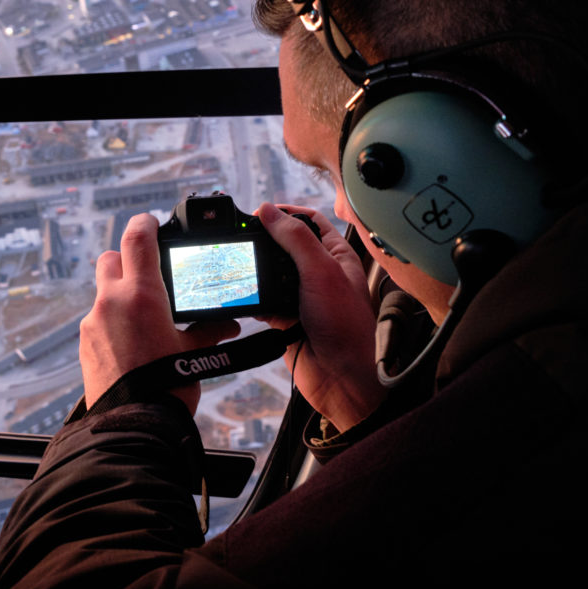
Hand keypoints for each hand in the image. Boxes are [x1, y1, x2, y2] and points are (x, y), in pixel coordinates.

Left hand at [79, 213, 240, 414]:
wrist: (135, 426)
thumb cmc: (168, 388)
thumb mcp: (195, 354)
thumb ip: (209, 330)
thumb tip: (227, 325)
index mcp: (141, 294)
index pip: (137, 237)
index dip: (145, 223)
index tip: (152, 223)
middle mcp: (111, 302)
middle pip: (110, 258)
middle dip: (126, 260)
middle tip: (147, 274)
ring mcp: (93, 323)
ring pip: (102, 292)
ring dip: (119, 294)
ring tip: (143, 317)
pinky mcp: (84, 344)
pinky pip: (96, 320)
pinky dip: (111, 322)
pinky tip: (130, 343)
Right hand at [256, 203, 384, 431]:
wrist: (341, 377)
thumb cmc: (346, 325)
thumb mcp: (321, 272)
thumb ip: (294, 239)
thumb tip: (268, 211)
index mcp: (336, 256)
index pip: (309, 222)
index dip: (286, 213)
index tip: (260, 212)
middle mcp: (319, 273)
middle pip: (285, 246)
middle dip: (265, 242)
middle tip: (243, 238)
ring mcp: (302, 296)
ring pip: (271, 274)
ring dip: (258, 271)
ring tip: (241, 265)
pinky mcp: (286, 318)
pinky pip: (263, 302)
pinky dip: (254, 299)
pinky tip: (248, 297)